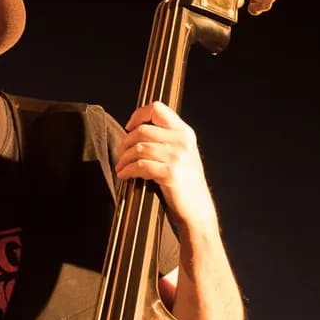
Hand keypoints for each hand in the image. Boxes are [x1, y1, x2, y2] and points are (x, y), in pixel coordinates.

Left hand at [114, 101, 216, 243]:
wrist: (198, 210)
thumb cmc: (185, 184)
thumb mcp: (182, 154)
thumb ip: (166, 139)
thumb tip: (136, 130)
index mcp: (185, 132)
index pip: (157, 109)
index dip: (138, 115)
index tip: (129, 127)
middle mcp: (183, 141)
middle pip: (143, 130)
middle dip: (126, 142)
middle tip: (121, 154)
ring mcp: (178, 157)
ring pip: (139, 147)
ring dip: (124, 158)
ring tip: (121, 166)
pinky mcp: (171, 173)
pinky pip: (140, 165)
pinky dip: (128, 170)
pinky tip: (124, 175)